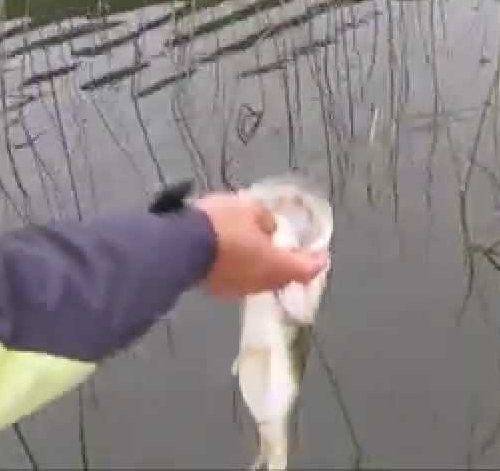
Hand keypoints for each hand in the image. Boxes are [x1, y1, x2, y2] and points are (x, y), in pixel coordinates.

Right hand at [193, 193, 328, 297]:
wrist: (177, 247)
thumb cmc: (222, 225)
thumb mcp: (250, 210)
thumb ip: (266, 221)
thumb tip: (270, 230)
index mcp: (276, 266)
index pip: (306, 269)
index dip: (316, 261)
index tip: (321, 255)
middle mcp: (260, 284)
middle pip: (282, 277)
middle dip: (288, 264)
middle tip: (290, 250)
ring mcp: (236, 290)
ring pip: (258, 280)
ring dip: (263, 266)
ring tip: (260, 248)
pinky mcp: (215, 289)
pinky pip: (237, 278)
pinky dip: (242, 267)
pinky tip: (235, 254)